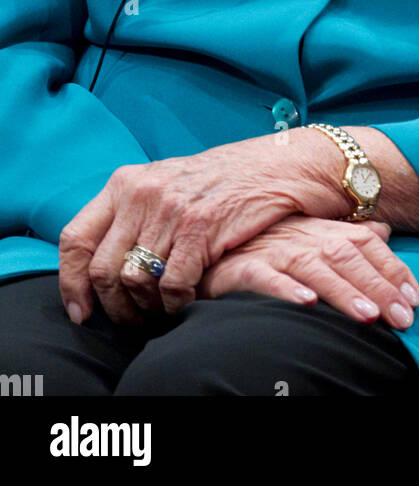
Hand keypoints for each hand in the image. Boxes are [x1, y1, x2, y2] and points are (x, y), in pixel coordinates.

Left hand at [58, 132, 343, 325]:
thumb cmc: (224, 182)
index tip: (82, 312)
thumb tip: (101, 263)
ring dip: (147, 309)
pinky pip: (173, 285)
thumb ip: (134, 213)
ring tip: (162, 313)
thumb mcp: (168, 184)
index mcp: (126, 181)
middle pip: (104, 269)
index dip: (71, 283)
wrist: (279, 165)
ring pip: (136, 282)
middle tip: (133, 321)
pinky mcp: (200, 226)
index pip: (76, 238)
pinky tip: (189, 303)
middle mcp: (142, 192)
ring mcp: (171, 208)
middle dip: (115, 307)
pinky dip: (177, 305)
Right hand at [197, 214, 418, 329]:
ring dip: (342, 291)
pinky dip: (286, 289)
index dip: (392, 268)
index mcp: (323, 230)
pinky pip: (265, 277)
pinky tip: (306, 303)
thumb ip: (347, 235)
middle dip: (378, 286)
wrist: (212, 246)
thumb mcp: (311, 235)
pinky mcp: (242, 267)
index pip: (366, 243)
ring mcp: (274, 251)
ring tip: (366, 315)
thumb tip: (385, 229)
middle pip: (347, 256)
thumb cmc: (268, 245)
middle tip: (402, 317)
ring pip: (314, 268)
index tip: (414, 298)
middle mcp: (303, 237)